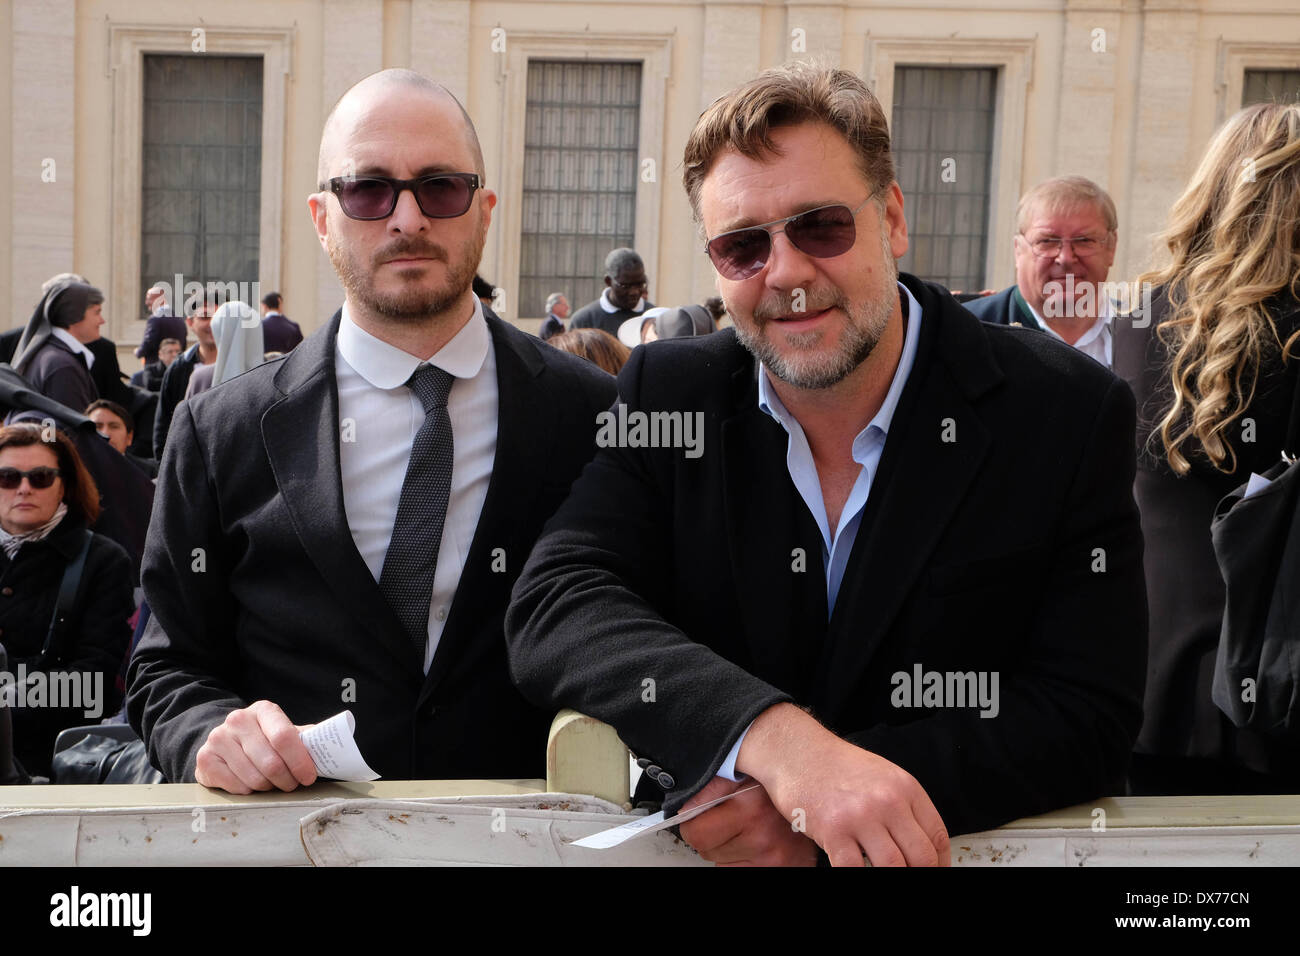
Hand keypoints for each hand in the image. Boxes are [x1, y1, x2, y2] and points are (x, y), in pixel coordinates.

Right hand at [194, 700, 317, 793]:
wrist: (225, 740)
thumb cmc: (263, 738)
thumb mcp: (284, 731)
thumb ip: (305, 738)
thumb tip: (334, 748)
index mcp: (264, 710)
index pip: (284, 737)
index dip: (300, 761)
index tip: (309, 776)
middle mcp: (238, 720)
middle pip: (271, 762)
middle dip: (287, 779)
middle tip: (292, 784)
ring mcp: (219, 738)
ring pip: (254, 778)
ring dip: (268, 787)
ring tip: (272, 783)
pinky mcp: (205, 758)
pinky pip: (236, 787)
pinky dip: (248, 791)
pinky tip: (250, 782)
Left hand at [677, 775, 817, 866]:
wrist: (818, 798)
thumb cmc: (775, 785)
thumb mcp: (741, 774)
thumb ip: (709, 789)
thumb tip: (681, 812)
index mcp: (750, 807)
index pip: (696, 833)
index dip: (692, 825)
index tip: (698, 819)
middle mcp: (762, 835)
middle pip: (706, 851)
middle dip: (709, 837)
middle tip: (727, 821)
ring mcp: (772, 857)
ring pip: (721, 864)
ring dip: (726, 850)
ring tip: (746, 830)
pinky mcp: (778, 869)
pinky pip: (739, 872)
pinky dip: (741, 861)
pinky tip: (754, 843)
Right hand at [737, 703, 949, 866]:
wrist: (797, 751)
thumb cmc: (837, 765)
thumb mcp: (883, 776)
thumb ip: (904, 807)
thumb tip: (921, 844)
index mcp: (905, 788)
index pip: (938, 837)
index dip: (940, 863)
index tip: (934, 870)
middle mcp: (887, 801)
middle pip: (921, 857)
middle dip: (918, 874)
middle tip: (908, 875)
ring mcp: (860, 817)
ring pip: (893, 867)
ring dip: (890, 876)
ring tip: (880, 871)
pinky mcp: (833, 830)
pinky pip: (853, 869)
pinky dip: (857, 876)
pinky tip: (855, 869)